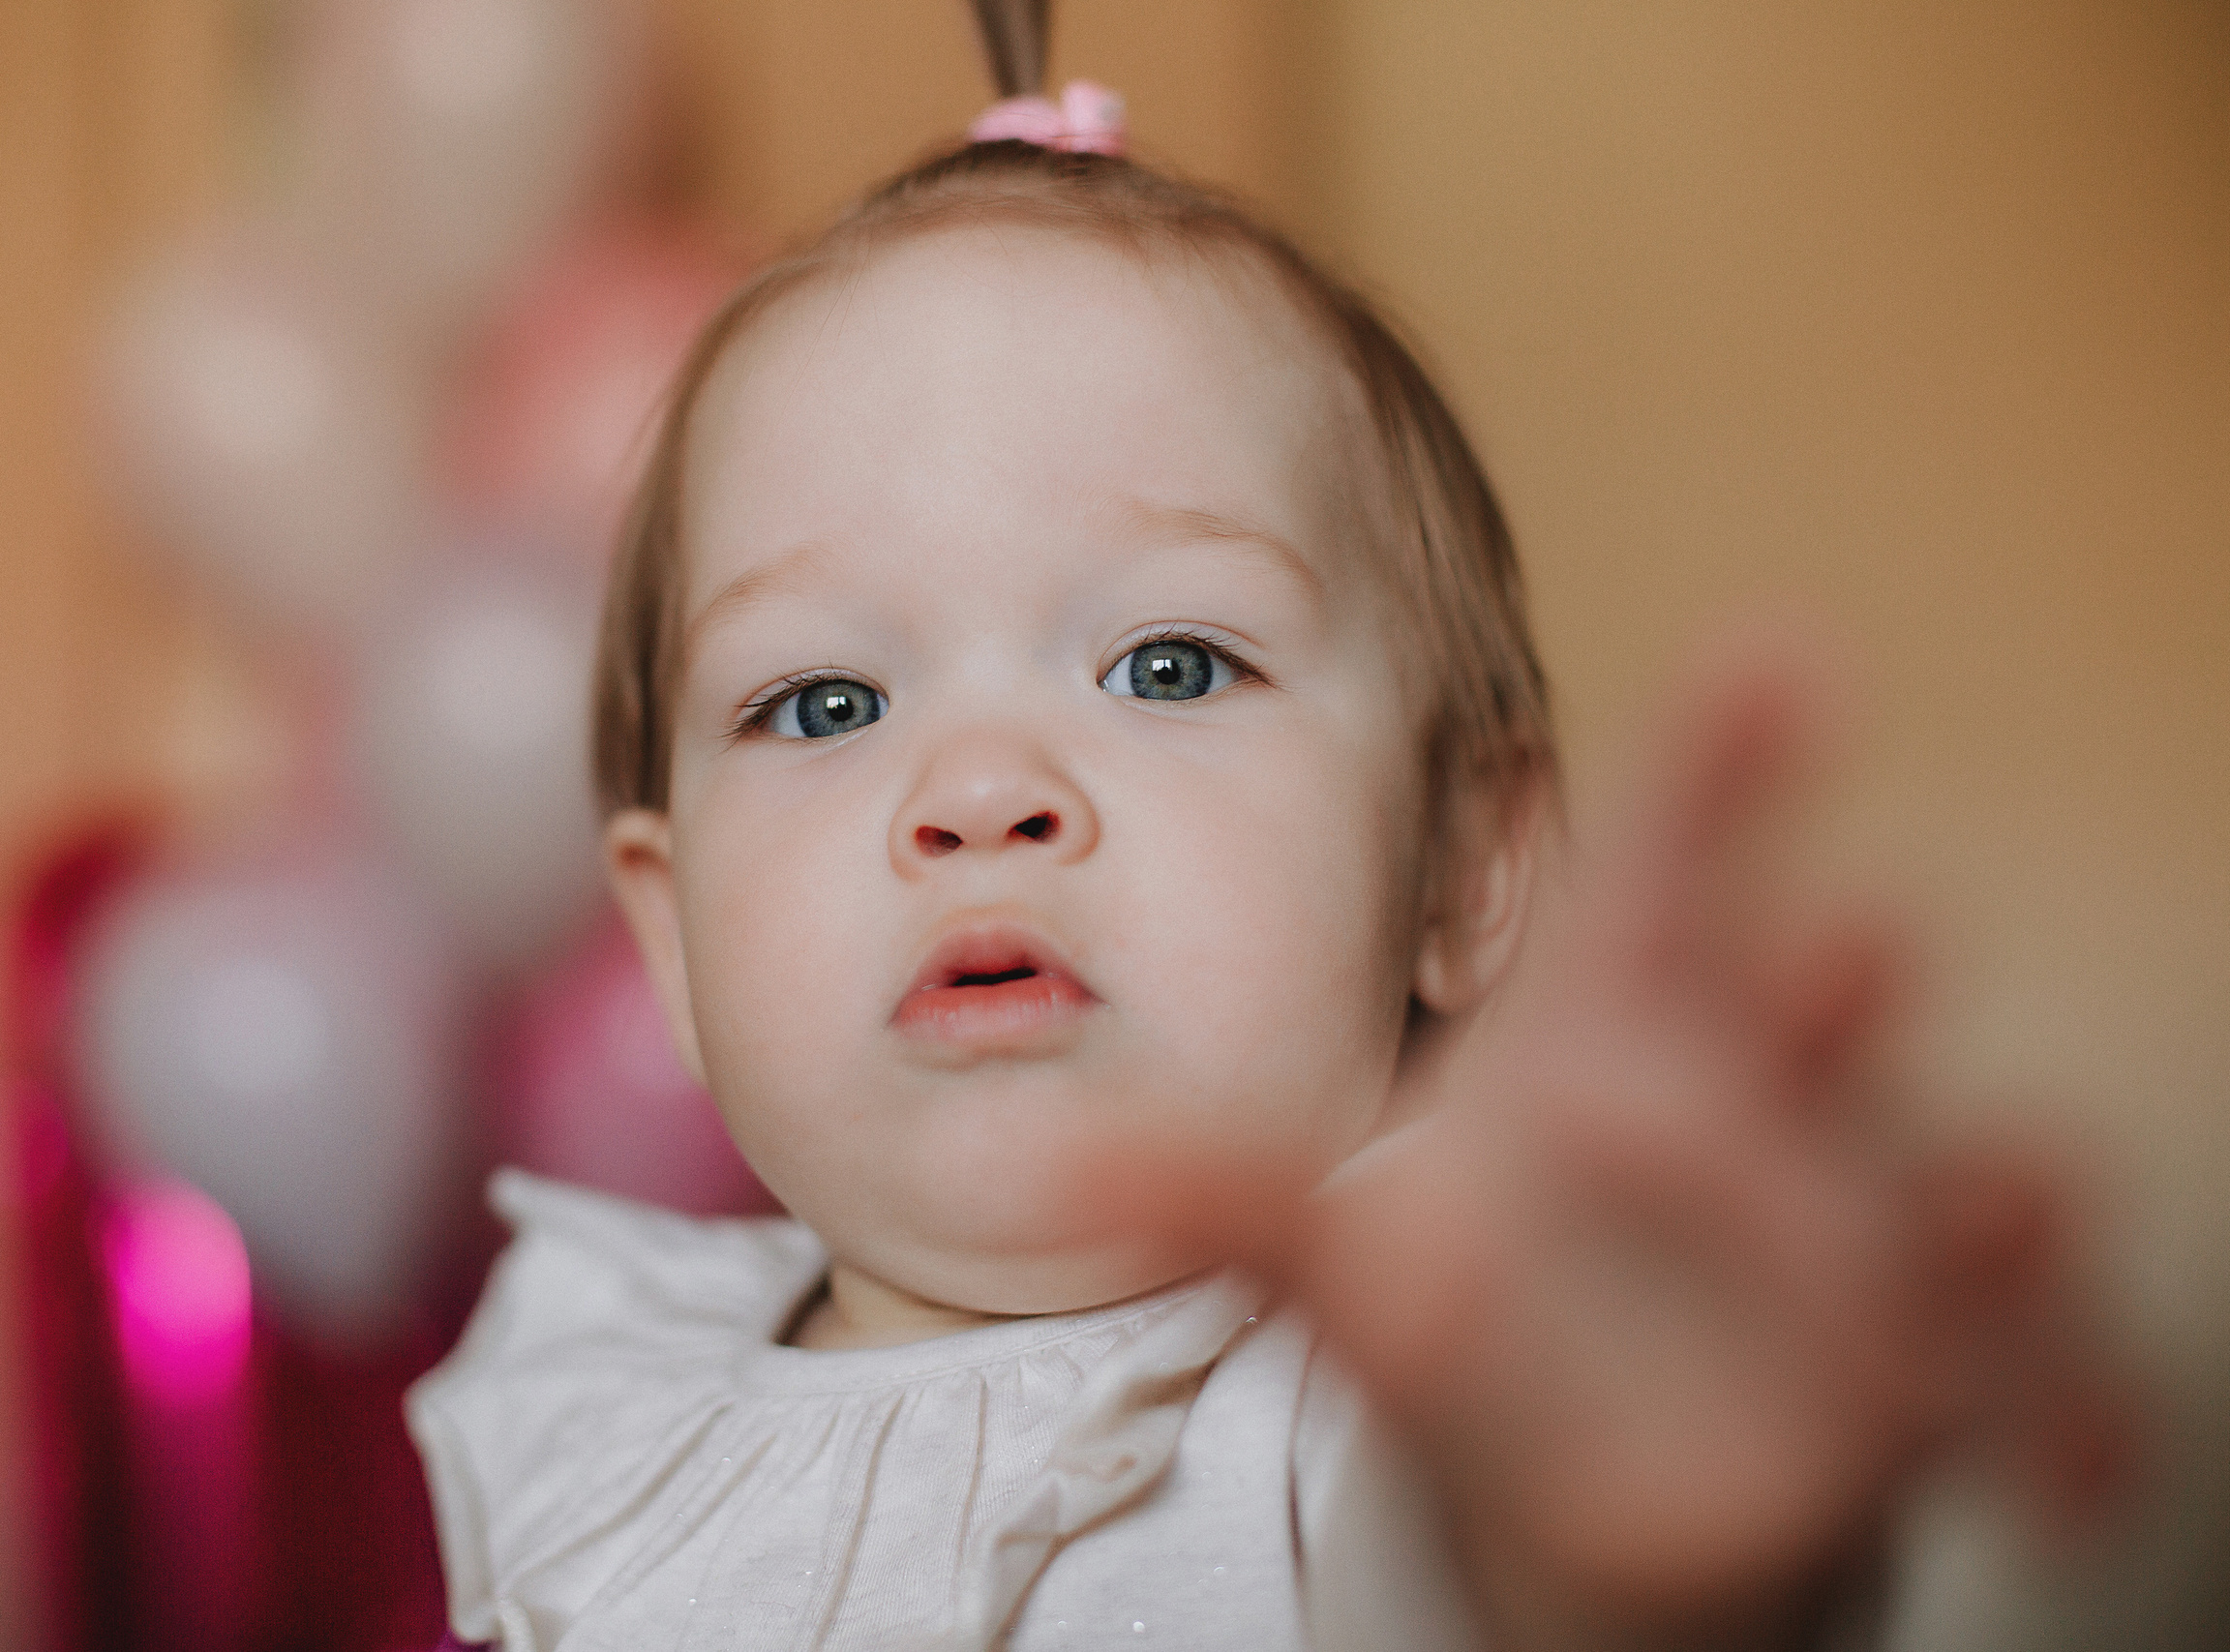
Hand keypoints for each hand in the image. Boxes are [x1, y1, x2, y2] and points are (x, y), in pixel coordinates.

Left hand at [1103, 643, 2133, 1649]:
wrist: (1599, 1494)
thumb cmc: (1497, 1326)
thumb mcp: (1364, 1267)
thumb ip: (1230, 1201)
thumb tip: (1062, 1145)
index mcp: (1619, 1052)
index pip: (1673, 884)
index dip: (1727, 764)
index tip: (1782, 647)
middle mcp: (1753, 1122)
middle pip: (1807, 1035)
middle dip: (1829, 997)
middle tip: (1845, 949)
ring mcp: (1851, 1253)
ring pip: (1930, 1193)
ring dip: (1966, 1190)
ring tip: (1986, 1194)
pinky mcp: (1912, 1401)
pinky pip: (2018, 1391)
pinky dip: (2061, 1416)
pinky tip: (2058, 1462)